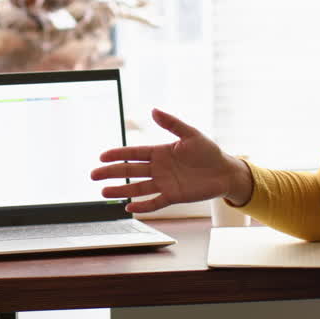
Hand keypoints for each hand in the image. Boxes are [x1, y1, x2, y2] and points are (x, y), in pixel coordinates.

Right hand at [90, 108, 243, 212]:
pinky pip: (155, 202)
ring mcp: (164, 183)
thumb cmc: (208, 151)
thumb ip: (171, 123)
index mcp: (160, 152)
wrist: (225, 171)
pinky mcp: (173, 196)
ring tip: (104, 192)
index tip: (102, 156)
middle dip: (112, 173)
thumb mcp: (190, 134)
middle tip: (94, 175)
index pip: (134, 153)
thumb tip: (153, 110)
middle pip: (130, 171)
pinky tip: (129, 208)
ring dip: (122, 190)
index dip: (118, 154)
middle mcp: (158, 168)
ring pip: (138, 187)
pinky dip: (142, 205)